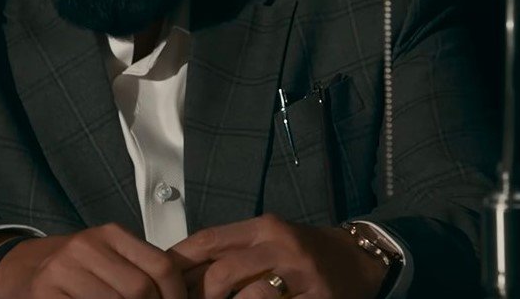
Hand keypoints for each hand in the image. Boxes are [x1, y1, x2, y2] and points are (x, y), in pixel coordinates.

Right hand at [0, 223, 186, 298]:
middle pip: (140, 288)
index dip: (175, 294)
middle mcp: (87, 246)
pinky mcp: (44, 292)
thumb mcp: (109, 256)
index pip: (161, 265)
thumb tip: (178, 295)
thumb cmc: (76, 267)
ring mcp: (63, 269)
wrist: (22, 268)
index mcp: (112, 234)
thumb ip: (138, 268)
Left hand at [169, 214, 388, 298]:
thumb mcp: (268, 240)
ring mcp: (301, 274)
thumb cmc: (302, 253)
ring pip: (250, 297)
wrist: (357, 260)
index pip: (209, 240)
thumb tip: (181, 271)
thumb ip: (232, 250)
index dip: (180, 262)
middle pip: (223, 272)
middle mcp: (281, 246)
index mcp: (264, 227)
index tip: (162, 281)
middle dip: (200, 297)